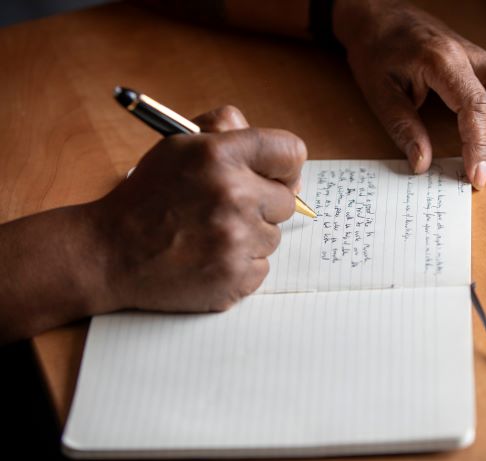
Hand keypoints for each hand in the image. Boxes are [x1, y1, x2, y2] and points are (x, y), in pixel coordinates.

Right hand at [91, 106, 306, 312]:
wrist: (109, 253)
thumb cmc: (148, 196)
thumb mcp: (179, 145)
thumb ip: (228, 129)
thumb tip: (281, 157)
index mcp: (220, 156)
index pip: (291, 152)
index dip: (285, 166)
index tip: (275, 176)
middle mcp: (233, 196)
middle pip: (287, 200)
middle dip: (263, 203)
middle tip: (226, 208)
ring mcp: (236, 241)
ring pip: (273, 237)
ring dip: (249, 236)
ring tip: (208, 234)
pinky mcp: (235, 278)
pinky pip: (261, 267)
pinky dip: (240, 264)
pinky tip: (208, 257)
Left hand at [333, 0, 485, 188]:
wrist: (380, 14)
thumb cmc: (377, 49)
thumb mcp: (378, 90)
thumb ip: (402, 127)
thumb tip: (422, 164)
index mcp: (444, 61)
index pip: (476, 106)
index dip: (481, 145)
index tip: (478, 176)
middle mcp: (473, 57)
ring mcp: (484, 59)